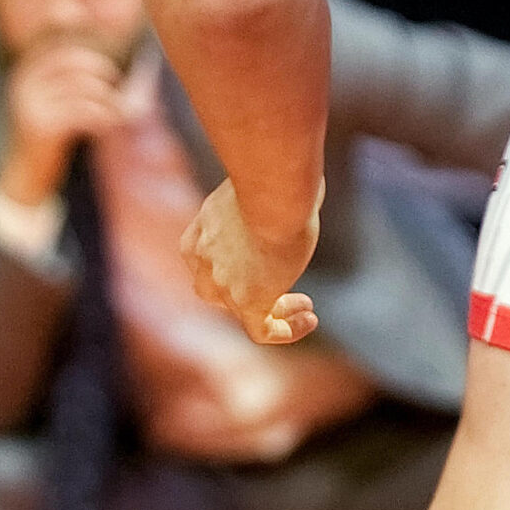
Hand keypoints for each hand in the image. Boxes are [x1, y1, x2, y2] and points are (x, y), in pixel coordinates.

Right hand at [0, 39, 127, 206]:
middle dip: (99, 66)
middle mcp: (23, 82)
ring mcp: (30, 103)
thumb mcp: (47, 104)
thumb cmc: (44, 138)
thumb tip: (103, 65)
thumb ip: (66, 84)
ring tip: (118, 107)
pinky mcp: (41, 125)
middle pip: (69, 59)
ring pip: (80, 86)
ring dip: (107, 96)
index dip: (85, 43)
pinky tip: (109, 123)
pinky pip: (82, 111)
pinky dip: (102, 115)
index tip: (108, 52)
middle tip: (118, 79)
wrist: (21, 177)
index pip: (57, 44)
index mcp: (24, 72)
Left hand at [179, 178, 320, 344]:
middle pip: (218, 290)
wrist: (272, 193)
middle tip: (284, 286)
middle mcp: (202, 260)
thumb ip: (269, 199)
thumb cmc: (272, 179)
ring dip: (274, 311)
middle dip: (249, 290)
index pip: (208, 261)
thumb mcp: (260, 189)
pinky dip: (284, 331)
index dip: (236, 267)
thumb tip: (303, 189)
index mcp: (200, 231)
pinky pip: (261, 331)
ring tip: (305, 306)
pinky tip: (308, 319)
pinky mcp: (247, 301)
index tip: (268, 262)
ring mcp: (221, 283)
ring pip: (242, 311)